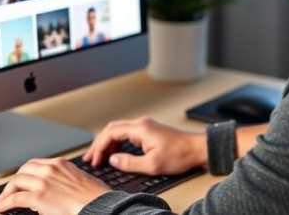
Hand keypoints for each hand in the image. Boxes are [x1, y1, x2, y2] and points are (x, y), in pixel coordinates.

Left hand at [0, 158, 108, 214]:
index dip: (25, 173)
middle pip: (23, 170)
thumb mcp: (82, 181)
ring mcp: (43, 182)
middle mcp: (50, 169)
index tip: (21, 181)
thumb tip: (59, 191)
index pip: (36, 164)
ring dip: (6, 193)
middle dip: (14, 181)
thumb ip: (67, 180)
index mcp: (61, 164)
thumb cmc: (97, 198)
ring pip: (16, 182)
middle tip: (8, 191)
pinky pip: (14, 199)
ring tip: (1, 201)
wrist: (100, 205)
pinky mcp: (38, 197)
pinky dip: (3, 204)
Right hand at [83, 117, 206, 175]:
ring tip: (99, 157)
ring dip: (107, 143)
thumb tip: (113, 160)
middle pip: (112, 129)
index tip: (95, 160)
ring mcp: (145, 126)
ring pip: (118, 131)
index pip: (111, 133)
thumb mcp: (152, 164)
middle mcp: (141, 124)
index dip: (99, 147)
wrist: (197, 149)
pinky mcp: (149, 131)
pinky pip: (127, 134)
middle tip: (90, 158)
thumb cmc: (180, 154)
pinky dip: (117, 142)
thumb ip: (130, 163)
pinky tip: (115, 153)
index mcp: (140, 128)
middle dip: (99, 144)